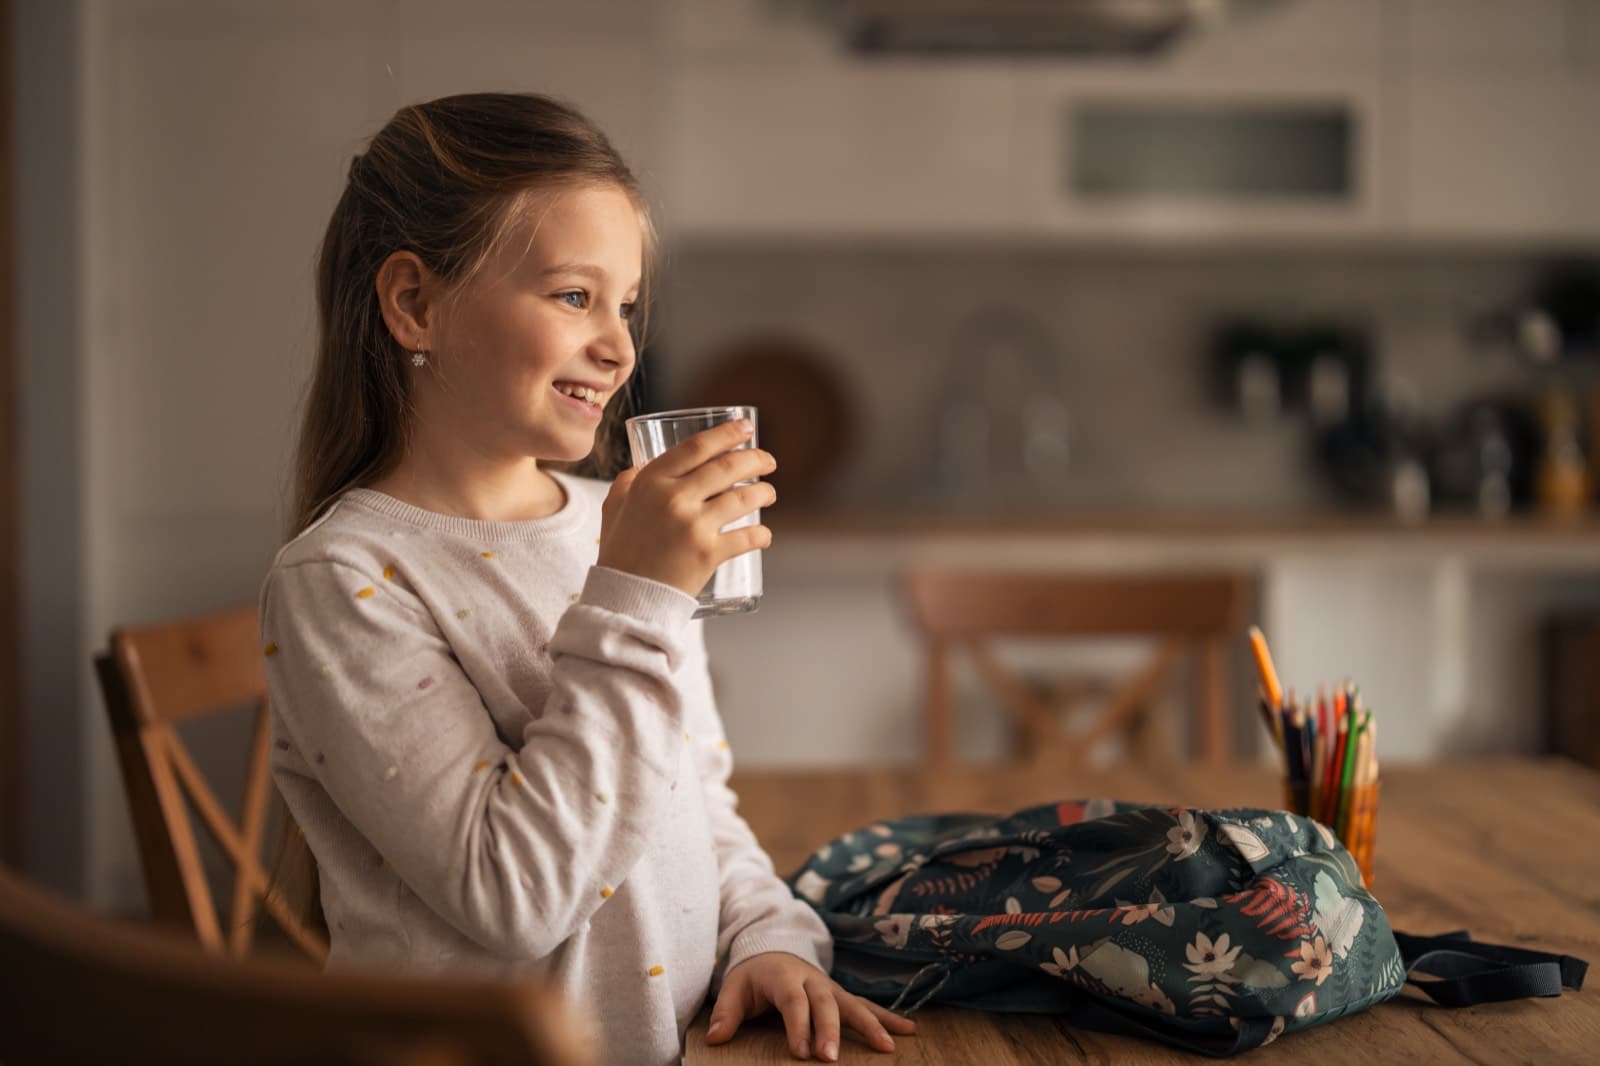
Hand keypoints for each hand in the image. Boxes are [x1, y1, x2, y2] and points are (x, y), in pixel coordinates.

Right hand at [596, 419, 777, 597]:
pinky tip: (764, 534)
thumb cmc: (620, 554)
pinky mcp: (709, 553)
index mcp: (651, 482)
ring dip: (763, 492)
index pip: (697, 447)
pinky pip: (747, 537)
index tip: (746, 427)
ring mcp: (693, 526)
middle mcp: (674, 498)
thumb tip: (638, 468)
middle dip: (756, 460)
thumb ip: (627, 484)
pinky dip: (762, 534)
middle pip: (727, 467)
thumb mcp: (614, 508)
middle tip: (768, 461)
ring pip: (743, 499)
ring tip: (769, 492)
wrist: (626, 598)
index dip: (727, 433)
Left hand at [705, 951, 916, 1060]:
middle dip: (831, 1030)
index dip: (798, 1025)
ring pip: (852, 1004)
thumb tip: (715, 1039)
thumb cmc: (753, 974)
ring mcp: (830, 986)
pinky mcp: (841, 994)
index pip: (793, 1001)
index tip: (801, 1053)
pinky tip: (908, 1031)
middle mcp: (812, 980)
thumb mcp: (734, 986)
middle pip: (825, 1004)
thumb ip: (725, 1012)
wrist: (773, 946)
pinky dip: (887, 1017)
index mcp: (784, 976)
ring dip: (870, 1024)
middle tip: (832, 1058)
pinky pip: (866, 1005)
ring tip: (886, 1046)